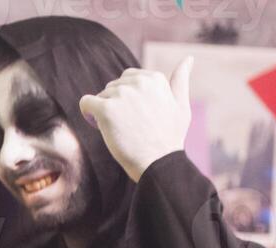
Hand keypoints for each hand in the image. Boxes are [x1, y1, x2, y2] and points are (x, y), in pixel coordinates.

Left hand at [77, 57, 192, 183]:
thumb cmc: (170, 138)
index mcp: (155, 78)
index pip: (129, 78)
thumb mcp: (182, 105)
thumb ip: (180, 80)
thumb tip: (189, 58)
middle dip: (115, 102)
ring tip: (117, 129)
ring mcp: (122, 95)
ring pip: (101, 95)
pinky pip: (86, 102)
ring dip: (104, 110)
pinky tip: (95, 122)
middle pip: (113, 86)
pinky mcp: (107, 109)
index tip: (133, 114)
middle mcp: (138, 82)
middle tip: (126, 125)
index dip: (127, 97)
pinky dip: (87, 111)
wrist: (158, 162)